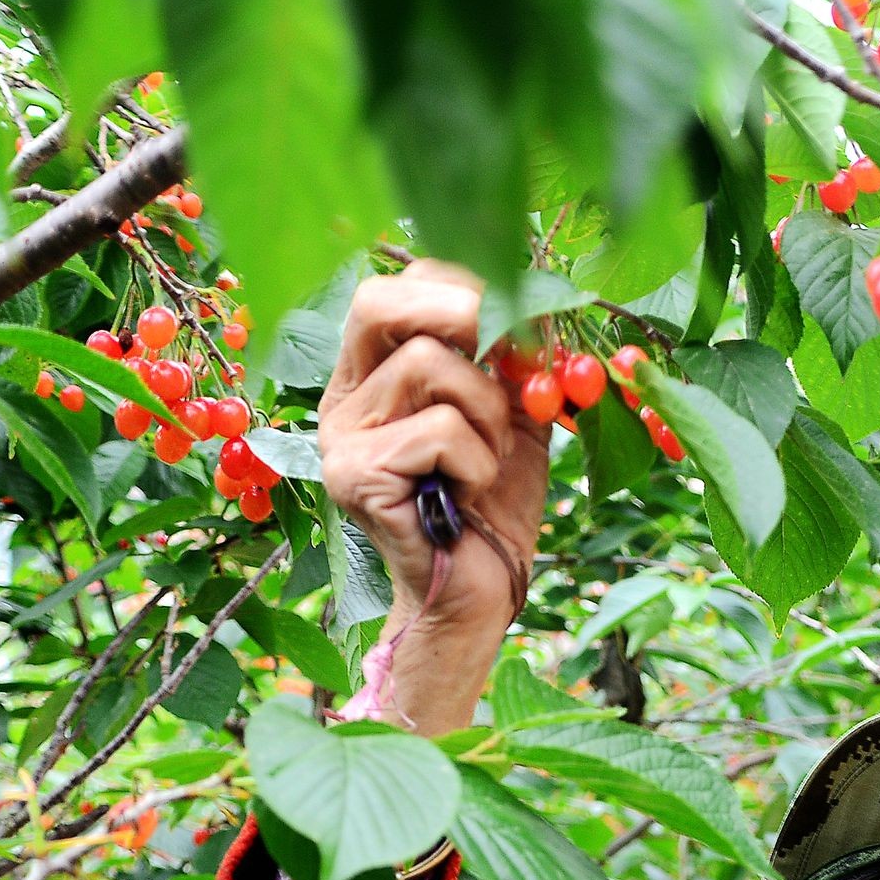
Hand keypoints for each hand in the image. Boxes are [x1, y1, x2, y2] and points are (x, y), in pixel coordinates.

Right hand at [317, 265, 550, 736]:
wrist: (478, 594)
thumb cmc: (493, 504)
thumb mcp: (511, 416)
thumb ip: (514, 361)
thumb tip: (540, 303)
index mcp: (372, 374)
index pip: (396, 289)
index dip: (460, 285)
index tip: (519, 314)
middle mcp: (343, 398)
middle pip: (378, 302)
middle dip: (461, 309)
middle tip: (513, 346)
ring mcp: (340, 438)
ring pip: (428, 365)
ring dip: (487, 410)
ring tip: (488, 460)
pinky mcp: (355, 477)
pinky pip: (439, 430)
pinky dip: (479, 460)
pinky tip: (470, 495)